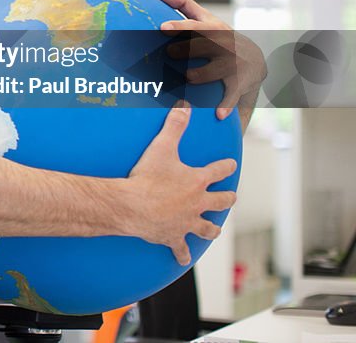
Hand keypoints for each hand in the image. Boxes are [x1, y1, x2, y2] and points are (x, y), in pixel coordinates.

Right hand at [127, 104, 237, 265]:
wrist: (134, 206)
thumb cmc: (147, 177)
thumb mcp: (161, 147)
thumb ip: (174, 126)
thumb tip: (185, 107)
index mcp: (196, 181)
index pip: (217, 171)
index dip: (226, 166)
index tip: (232, 164)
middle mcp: (197, 203)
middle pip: (220, 201)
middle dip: (227, 198)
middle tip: (232, 197)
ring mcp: (187, 222)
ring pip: (207, 228)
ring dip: (211, 228)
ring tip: (215, 229)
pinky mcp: (174, 237)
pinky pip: (181, 248)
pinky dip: (182, 253)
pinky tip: (183, 259)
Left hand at [157, 0, 266, 126]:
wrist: (256, 59)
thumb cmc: (220, 37)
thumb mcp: (207, 20)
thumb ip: (184, 5)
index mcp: (212, 30)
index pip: (194, 25)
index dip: (179, 25)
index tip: (162, 26)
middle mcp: (222, 46)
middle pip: (198, 47)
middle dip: (182, 51)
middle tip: (169, 53)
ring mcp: (230, 65)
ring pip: (205, 73)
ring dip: (193, 77)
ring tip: (186, 77)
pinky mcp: (238, 85)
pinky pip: (230, 96)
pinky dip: (226, 105)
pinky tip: (218, 115)